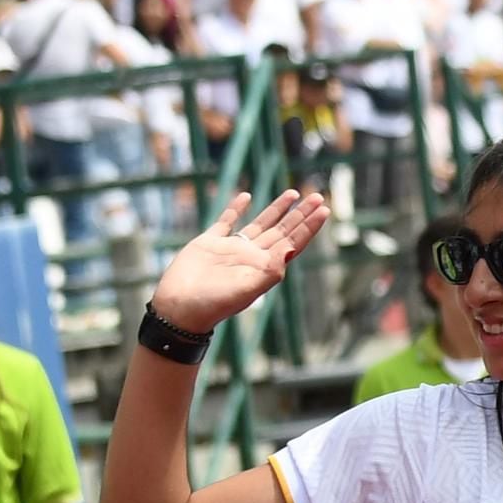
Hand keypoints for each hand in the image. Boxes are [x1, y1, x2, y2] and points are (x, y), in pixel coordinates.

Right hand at [145, 186, 332, 334]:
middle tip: (317, 196)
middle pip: (282, 230)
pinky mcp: (209, 243)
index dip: (309, 226)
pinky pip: (226, 221)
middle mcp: (251, 256)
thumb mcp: (246, 289)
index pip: (292, 242)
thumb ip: (270, 270)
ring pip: (260, 223)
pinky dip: (236, 209)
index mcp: (264, 267)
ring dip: (277, 209)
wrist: (179, 309)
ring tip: (293, 193)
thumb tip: (290, 250)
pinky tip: (247, 196)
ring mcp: (231, 249)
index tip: (324, 209)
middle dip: (300, 214)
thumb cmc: (213, 304)